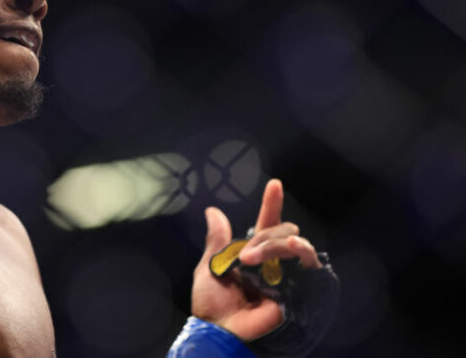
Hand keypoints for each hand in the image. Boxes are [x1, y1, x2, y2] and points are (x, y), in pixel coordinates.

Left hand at [190, 179, 321, 340]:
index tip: (274, 184)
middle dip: (264, 237)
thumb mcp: (210, 267)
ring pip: (291, 243)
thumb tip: (213, 211)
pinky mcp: (298, 287)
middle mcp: (272, 261)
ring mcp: (286, 273)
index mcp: (252, 254)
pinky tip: (296, 246)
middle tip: (245, 257)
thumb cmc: (213, 306)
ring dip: (273, 246)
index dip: (271, 205)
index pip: (265, 224)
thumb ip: (217, 241)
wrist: (221, 331)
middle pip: (280, 231)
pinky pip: (307, 263)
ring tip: (254, 259)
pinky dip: (302, 251)